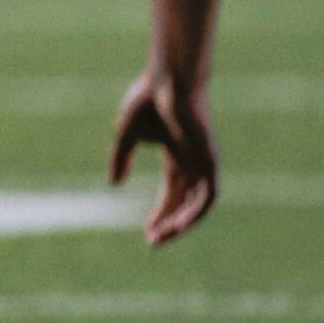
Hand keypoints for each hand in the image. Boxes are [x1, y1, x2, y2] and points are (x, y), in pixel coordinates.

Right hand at [109, 64, 216, 245]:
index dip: (160, 213)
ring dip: (182, 223)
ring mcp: (202, 163)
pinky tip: (181, 225)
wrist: (169, 81)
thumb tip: (114, 185)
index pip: (171, 193)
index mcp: (175, 155)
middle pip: (184, 203)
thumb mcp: (126, 135)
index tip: (147, 233)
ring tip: (163, 236)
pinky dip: (197, 213)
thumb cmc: (148, 99)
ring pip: (198, 204)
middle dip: (168, 224)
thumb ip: (120, 159)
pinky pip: (209, 196)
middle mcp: (192, 163)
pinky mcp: (209, 161)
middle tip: (153, 241)